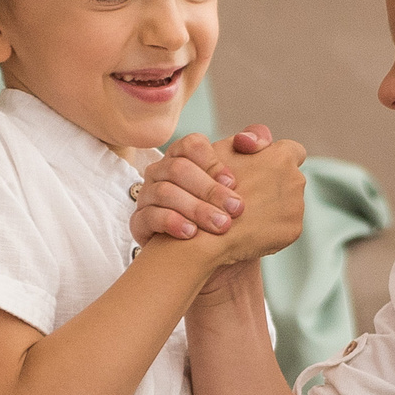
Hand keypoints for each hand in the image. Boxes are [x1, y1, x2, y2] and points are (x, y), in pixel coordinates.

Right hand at [131, 126, 276, 243]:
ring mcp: (147, 196)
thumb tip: (246, 140)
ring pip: (164, 192)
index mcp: (184, 156)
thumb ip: (254, 148)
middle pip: (178, 168)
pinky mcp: (139, 222)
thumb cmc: (227, 210)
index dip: (212, 162)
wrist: (211, 253)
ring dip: (195, 209)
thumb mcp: (244, 180)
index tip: (233, 182)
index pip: (190, 145)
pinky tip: (191, 233)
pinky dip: (171, 223)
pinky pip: (148, 217)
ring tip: (221, 225)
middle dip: (209, 190)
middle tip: (236, 209)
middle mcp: (161, 172)